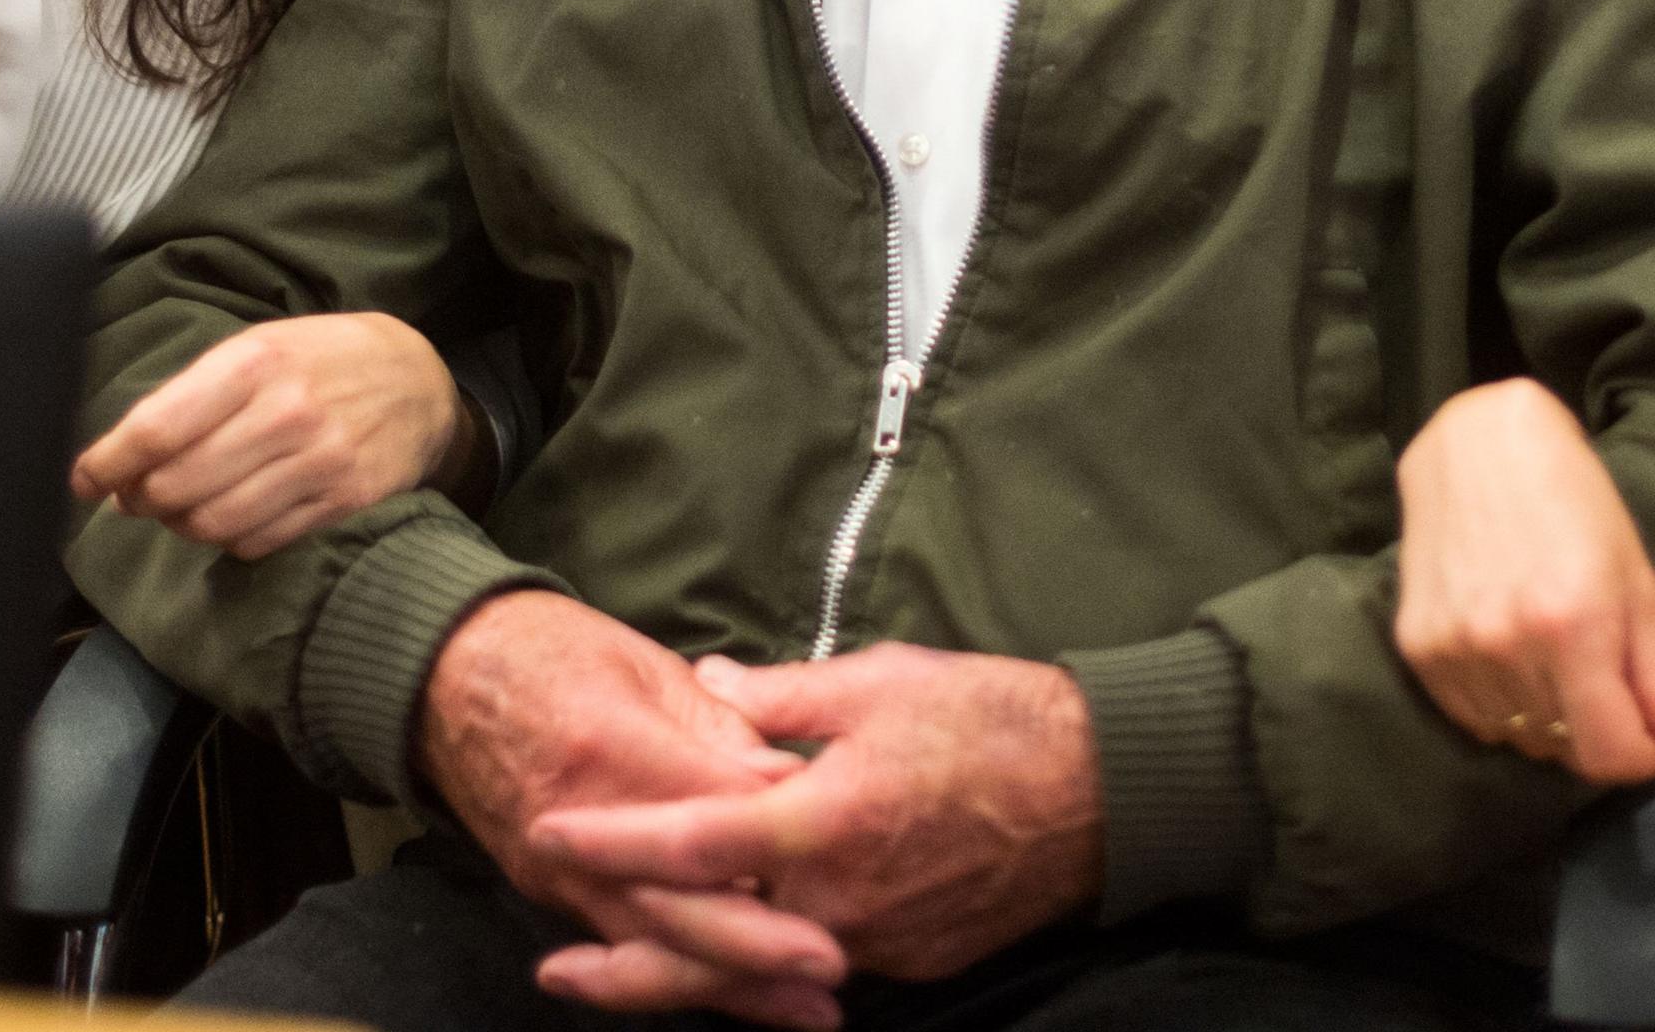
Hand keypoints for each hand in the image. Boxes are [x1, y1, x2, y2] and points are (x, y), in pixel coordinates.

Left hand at [71, 312, 465, 560]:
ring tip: (182, 507)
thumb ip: (190, 397)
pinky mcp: (343, 501)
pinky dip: (231, 538)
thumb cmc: (320, 361)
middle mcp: (286, 413)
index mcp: (255, 363)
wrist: (419, 380)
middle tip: (136, 495)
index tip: (83, 480)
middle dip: (140, 498)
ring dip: (182, 523)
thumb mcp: (258, 348)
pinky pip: (258, 542)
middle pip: (175, 486)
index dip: (105, 464)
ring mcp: (320, 461)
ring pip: (212, 523)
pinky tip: (235, 512)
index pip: (155, 430)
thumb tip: (119, 462)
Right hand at [419, 591, 846, 1026]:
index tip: (843, 855)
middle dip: (756, 944)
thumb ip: (718, 721)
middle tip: (832, 965)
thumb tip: (786, 774)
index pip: (700, 809)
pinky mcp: (551, 895)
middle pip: (675, 902)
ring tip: (808, 1009)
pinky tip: (740, 999)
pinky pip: (624, 945)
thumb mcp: (643, 663)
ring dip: (731, 983)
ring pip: (654, 943)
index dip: (769, 838)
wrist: (444, 678)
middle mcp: (577, 825)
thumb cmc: (553, 652)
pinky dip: (683, 977)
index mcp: (608, 747)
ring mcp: (557, 872)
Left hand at [530, 643, 1102, 984]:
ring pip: (761, 970)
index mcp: (820, 824)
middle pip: (708, 952)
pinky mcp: (913, 959)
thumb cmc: (994, 720)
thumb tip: (706, 692)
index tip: (549, 836)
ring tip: (624, 971)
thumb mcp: (879, 682)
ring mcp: (877, 943)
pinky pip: (821, 964)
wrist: (1104, 791)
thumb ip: (780, 698)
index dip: (613, 844)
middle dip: (624, 971)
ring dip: (691, 970)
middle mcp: (837, 903)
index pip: (691, 847)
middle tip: (552, 970)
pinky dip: (771, 960)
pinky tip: (741, 947)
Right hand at [1392, 377, 1654, 786]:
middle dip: (1596, 726)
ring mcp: (1454, 648)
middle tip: (1597, 666)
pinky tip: (1508, 649)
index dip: (1643, 755)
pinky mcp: (1416, 647)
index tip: (1651, 728)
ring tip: (1548, 650)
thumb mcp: (1637, 585)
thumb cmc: (1574, 502)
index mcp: (1574, 626)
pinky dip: (1500, 705)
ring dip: (1545, 717)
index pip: (1611, 756)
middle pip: (1565, 750)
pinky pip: (1472, 720)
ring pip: (1518, 739)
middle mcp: (1507, 645)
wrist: (1478, 442)